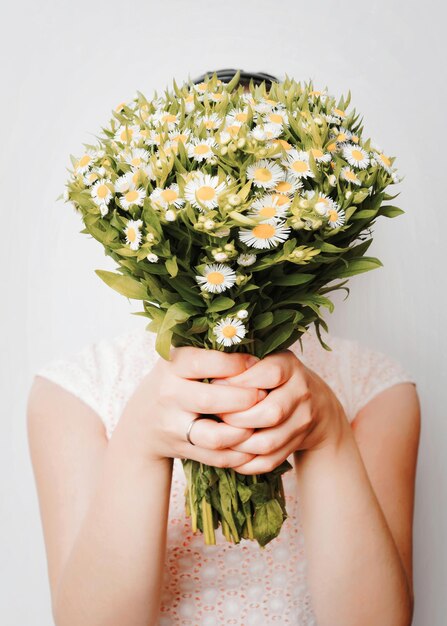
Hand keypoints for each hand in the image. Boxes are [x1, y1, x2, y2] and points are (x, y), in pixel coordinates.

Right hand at [115, 346, 266, 466]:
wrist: (141, 423)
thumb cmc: (174, 382)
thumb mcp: (181, 361)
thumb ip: (210, 354)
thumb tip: (257, 346)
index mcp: (171, 366)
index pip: (200, 362)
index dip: (231, 364)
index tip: (255, 363)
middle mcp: (168, 395)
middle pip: (209, 400)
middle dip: (243, 398)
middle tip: (264, 394)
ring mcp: (173, 426)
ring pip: (214, 436)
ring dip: (243, 431)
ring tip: (259, 421)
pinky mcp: (182, 450)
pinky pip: (217, 457)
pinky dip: (240, 454)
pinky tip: (254, 443)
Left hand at [210, 349, 348, 474]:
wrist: (315, 404)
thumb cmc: (276, 378)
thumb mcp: (263, 360)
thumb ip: (242, 364)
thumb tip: (211, 379)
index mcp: (290, 366)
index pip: (270, 374)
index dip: (240, 381)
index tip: (216, 384)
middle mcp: (301, 393)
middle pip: (271, 413)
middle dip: (236, 418)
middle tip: (216, 415)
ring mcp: (302, 421)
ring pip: (268, 442)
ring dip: (238, 444)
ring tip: (219, 435)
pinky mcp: (297, 444)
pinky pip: (268, 462)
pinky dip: (245, 463)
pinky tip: (230, 453)